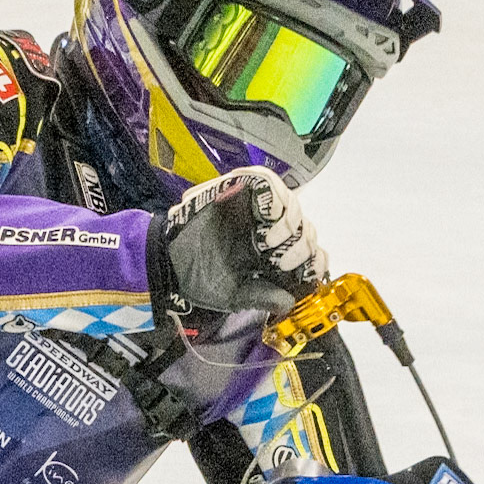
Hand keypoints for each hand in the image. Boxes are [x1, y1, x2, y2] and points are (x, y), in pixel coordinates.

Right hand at [162, 166, 326, 315]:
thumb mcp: (235, 294)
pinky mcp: (236, 186)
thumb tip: (288, 302)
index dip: (314, 260)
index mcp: (270, 251)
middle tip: (279, 263)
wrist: (168, 264)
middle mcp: (266, 226)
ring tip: (269, 241)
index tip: (306, 275)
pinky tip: (267, 216)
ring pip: (291, 202)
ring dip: (288, 223)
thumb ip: (262, 296)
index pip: (306, 247)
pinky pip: (265, 181)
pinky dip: (272, 196)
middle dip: (299, 248)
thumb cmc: (198, 278)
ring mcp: (253, 205)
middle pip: (303, 226)